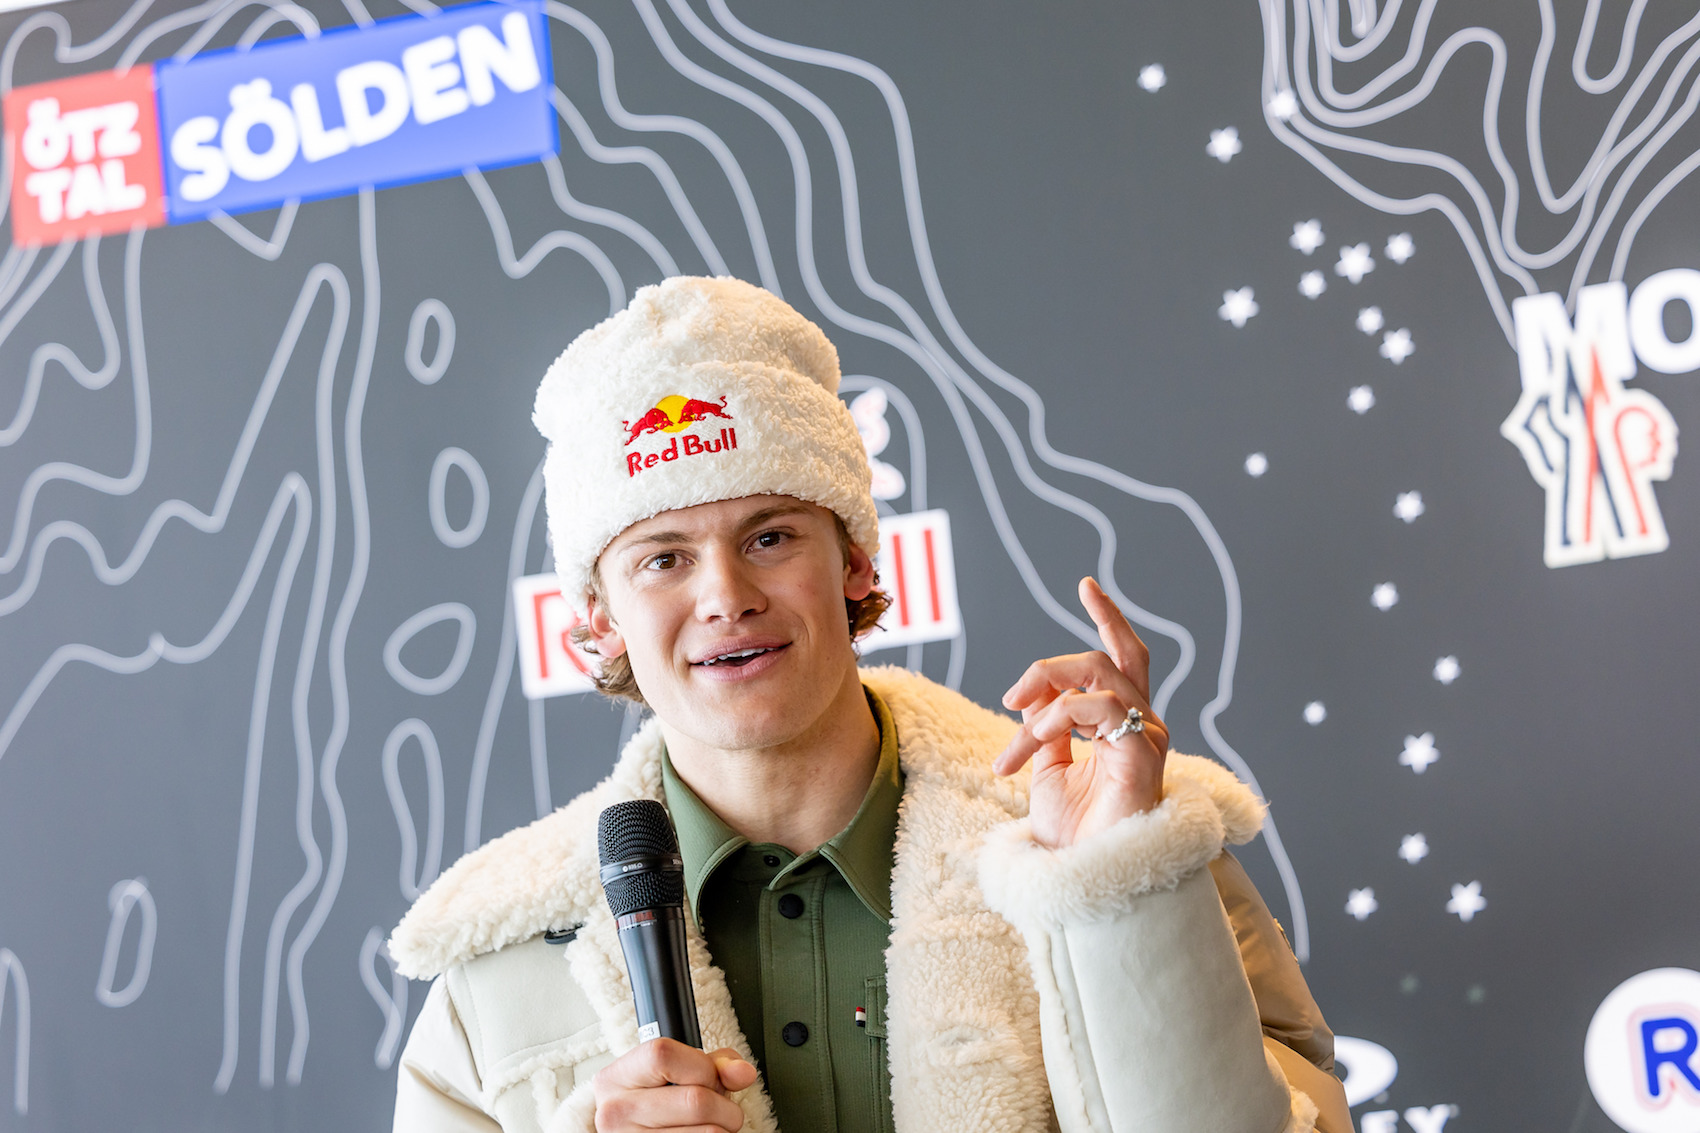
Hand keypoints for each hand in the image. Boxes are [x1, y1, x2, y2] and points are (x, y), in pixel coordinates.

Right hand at [592, 1038, 757, 1131]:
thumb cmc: (654, 1101)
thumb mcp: (673, 1073)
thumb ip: (712, 1064)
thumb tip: (742, 1072)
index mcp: (617, 1077)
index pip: (663, 1055)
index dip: (701, 1066)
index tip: (709, 1077)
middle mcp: (617, 1111)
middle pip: (695, 1100)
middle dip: (724, 1104)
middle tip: (720, 1107)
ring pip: (709, 1132)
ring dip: (723, 1127)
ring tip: (709, 1122)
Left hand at [994, 577, 1170, 848]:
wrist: (1084, 880)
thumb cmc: (1074, 834)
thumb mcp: (1048, 771)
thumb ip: (1046, 730)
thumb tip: (1033, 701)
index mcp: (1122, 724)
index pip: (1122, 657)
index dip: (1108, 617)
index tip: (1086, 584)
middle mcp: (1142, 725)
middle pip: (1106, 659)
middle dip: (1052, 666)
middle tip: (1012, 697)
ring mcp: (1147, 737)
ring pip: (1095, 678)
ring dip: (1044, 704)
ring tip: (1017, 745)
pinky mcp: (1143, 754)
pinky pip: (1095, 709)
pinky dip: (1057, 717)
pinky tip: (1033, 745)